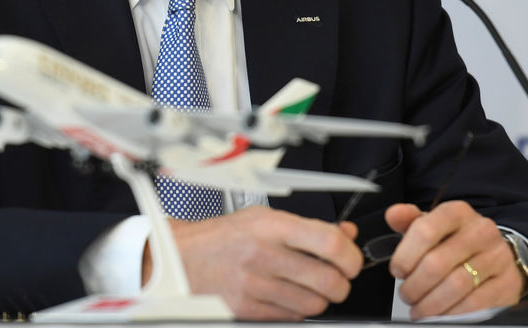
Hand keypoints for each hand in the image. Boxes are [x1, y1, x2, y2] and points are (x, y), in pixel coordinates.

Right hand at [142, 205, 362, 320]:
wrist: (185, 257)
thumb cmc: (225, 235)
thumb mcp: (265, 218)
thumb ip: (308, 227)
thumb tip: (345, 234)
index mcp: (271, 226)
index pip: (329, 243)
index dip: (350, 256)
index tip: (351, 259)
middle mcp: (264, 255)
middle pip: (328, 280)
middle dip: (342, 283)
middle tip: (338, 277)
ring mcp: (255, 285)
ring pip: (314, 304)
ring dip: (321, 298)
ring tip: (311, 285)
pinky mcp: (248, 310)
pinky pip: (292, 317)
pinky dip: (299, 310)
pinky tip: (289, 294)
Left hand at [386, 200, 523, 318]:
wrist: (494, 252)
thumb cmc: (456, 238)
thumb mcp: (433, 223)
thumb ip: (409, 220)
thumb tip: (392, 215)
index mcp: (457, 212)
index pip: (425, 230)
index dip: (406, 255)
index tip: (397, 270)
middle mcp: (480, 231)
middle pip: (437, 262)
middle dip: (415, 284)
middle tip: (406, 294)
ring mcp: (496, 257)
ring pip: (456, 285)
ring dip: (431, 303)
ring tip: (418, 308)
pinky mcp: (506, 283)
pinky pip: (475, 303)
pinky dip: (453, 312)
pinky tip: (440, 314)